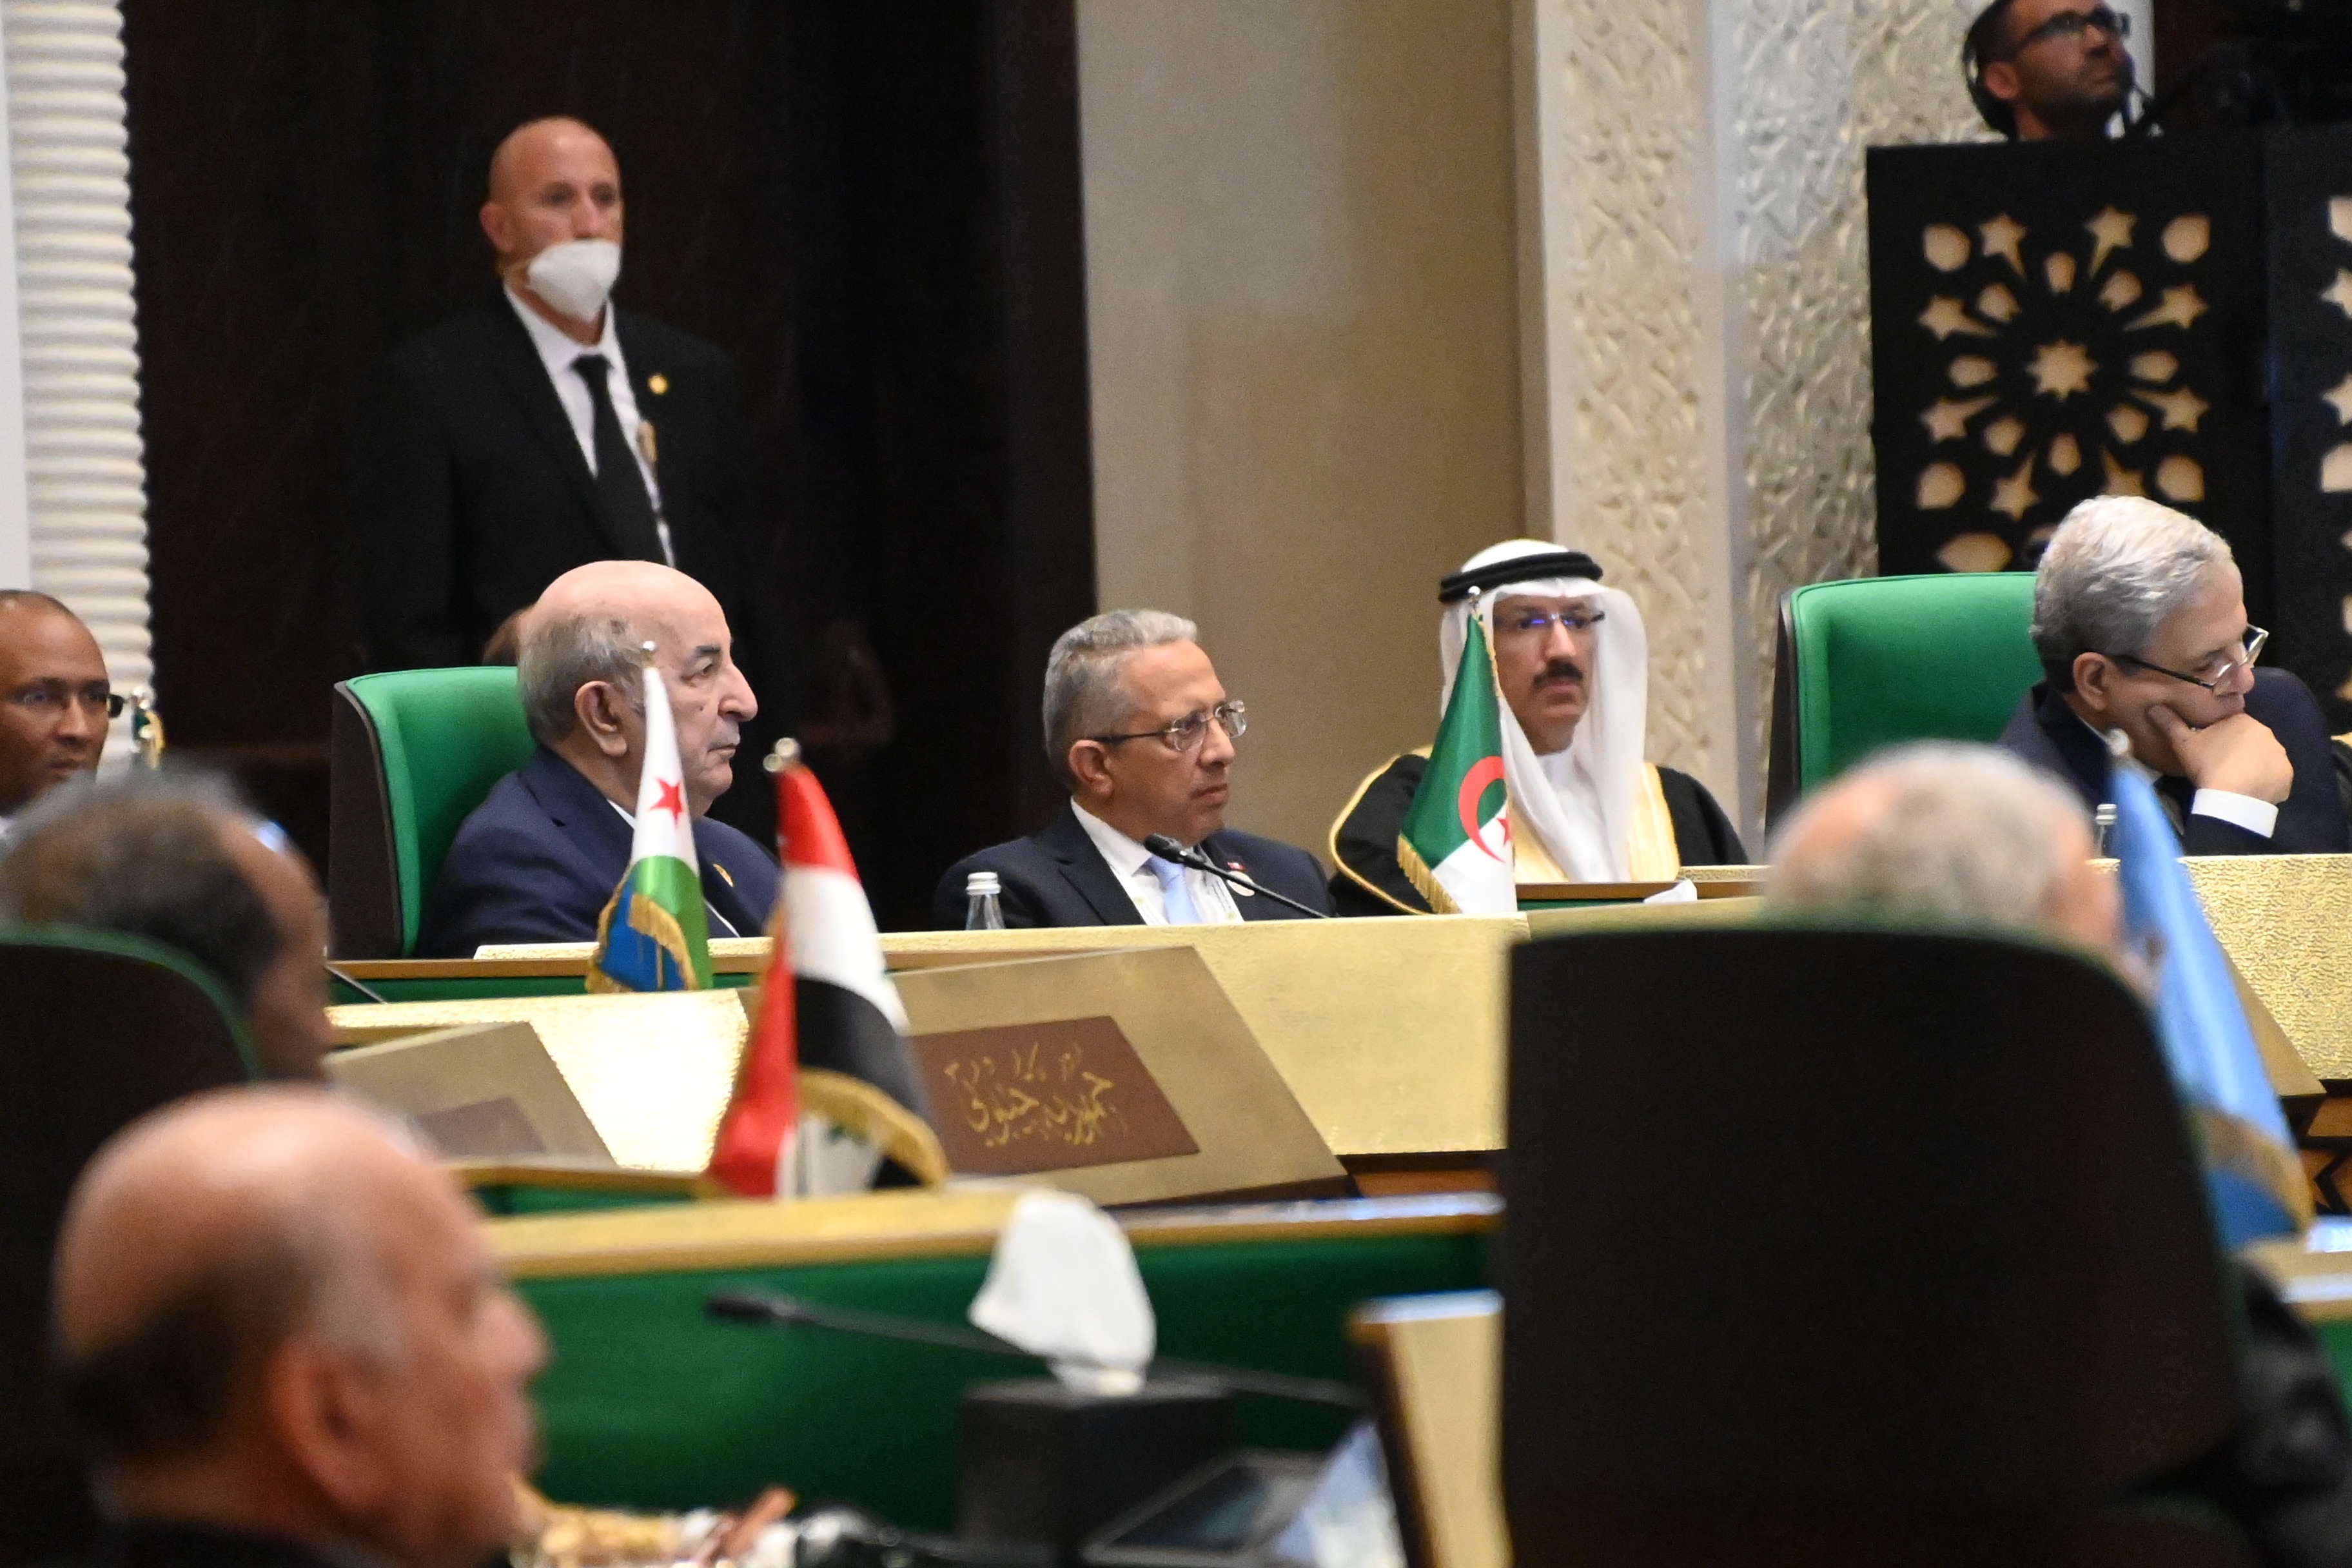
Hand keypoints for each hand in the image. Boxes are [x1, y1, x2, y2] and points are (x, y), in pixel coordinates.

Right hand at [2146, 704, 2292, 802]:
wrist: (2231, 796)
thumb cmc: (2207, 765)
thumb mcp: (2183, 744)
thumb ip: (2170, 723)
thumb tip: (2152, 706)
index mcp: (2242, 720)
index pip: (2232, 725)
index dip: (2221, 738)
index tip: (2210, 752)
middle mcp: (2267, 732)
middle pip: (2250, 740)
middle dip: (2240, 751)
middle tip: (2222, 767)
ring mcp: (2280, 755)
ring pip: (2264, 758)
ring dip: (2254, 766)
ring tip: (2236, 782)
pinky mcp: (2287, 775)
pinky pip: (2275, 777)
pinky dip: (2265, 782)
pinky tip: (2250, 791)